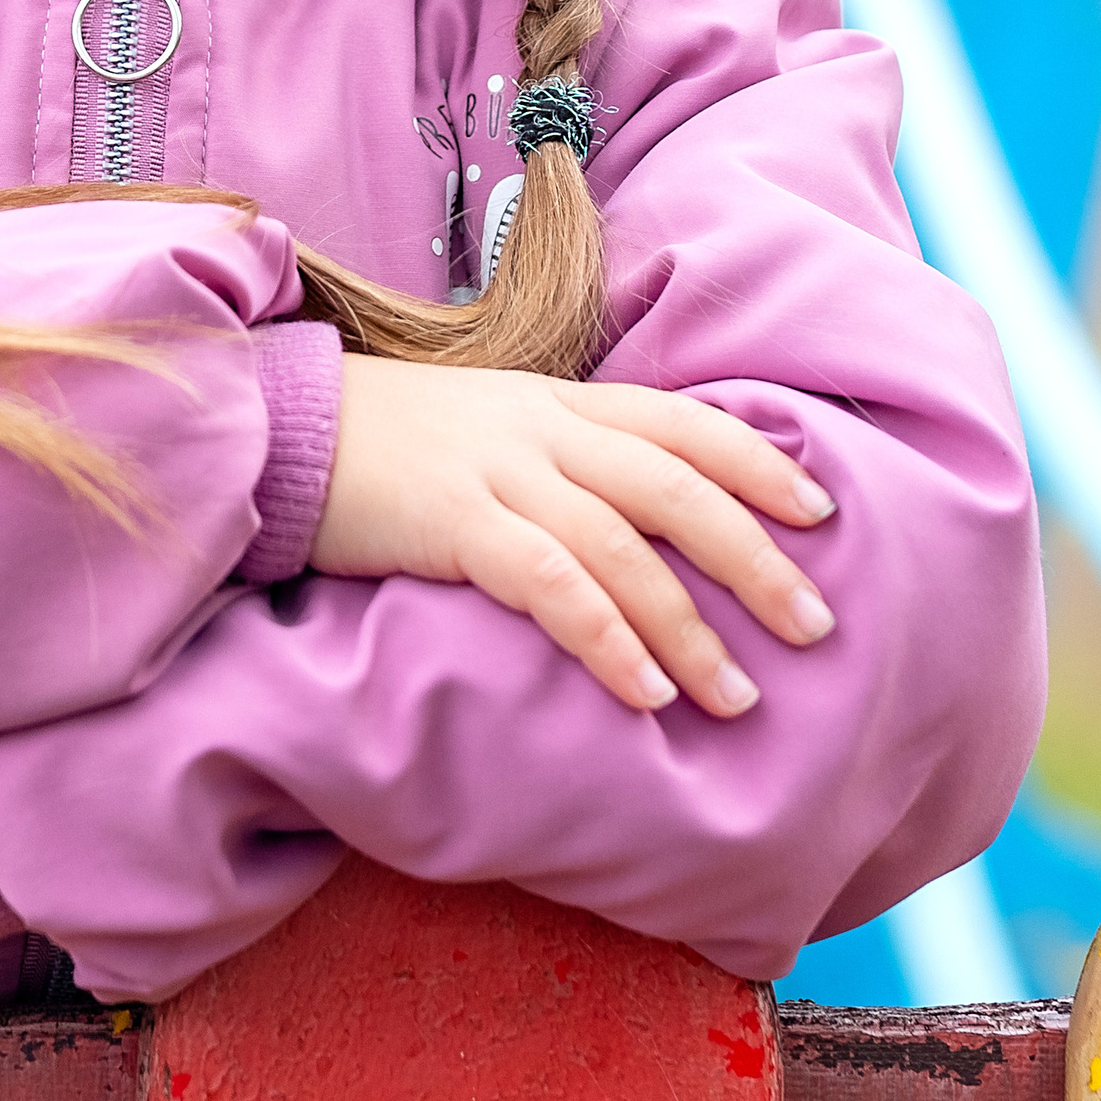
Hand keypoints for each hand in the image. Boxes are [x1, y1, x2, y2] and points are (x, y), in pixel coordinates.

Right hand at [308, 361, 836, 720]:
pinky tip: (646, 691)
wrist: (279, 426)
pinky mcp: (451, 521)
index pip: (681, 422)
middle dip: (755, 556)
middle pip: (675, 484)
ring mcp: (497, 470)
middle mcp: (541, 428)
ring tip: (738, 699)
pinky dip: (608, 636)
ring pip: (624, 542)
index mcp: (556, 402)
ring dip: (690, 625)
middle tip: (815, 626)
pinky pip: (549, 580)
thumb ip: (555, 460)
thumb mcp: (483, 430)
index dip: (755, 462)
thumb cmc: (384, 444)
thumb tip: (632, 523)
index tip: (821, 511)